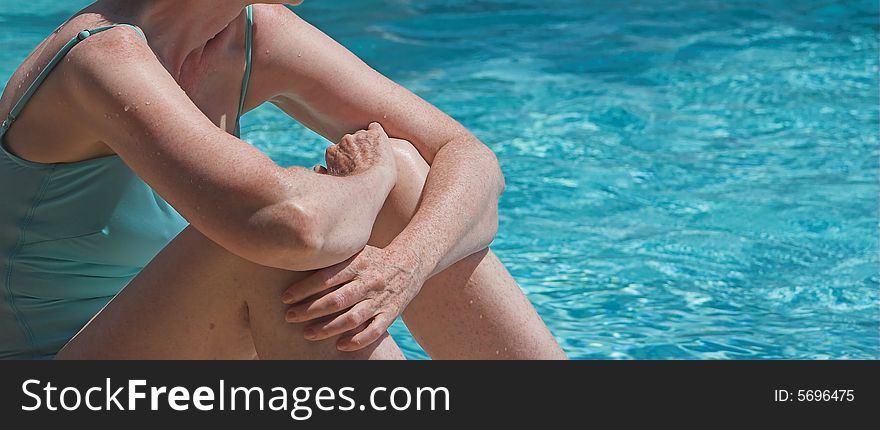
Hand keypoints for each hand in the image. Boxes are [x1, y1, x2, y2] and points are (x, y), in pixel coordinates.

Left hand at [281, 245, 426, 350]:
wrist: (411, 263)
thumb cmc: (373, 258)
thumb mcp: (355, 252)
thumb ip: (333, 260)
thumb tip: (297, 262)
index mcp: (358, 264)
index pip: (327, 278)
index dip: (304, 289)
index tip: (286, 298)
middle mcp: (369, 282)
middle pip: (336, 300)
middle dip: (310, 310)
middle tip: (289, 317)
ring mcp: (380, 299)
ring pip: (352, 318)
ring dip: (328, 328)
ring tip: (307, 334)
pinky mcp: (391, 313)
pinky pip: (374, 330)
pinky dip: (357, 340)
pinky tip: (340, 345)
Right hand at [319, 122, 395, 179]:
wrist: (376, 185)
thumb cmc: (355, 190)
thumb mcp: (333, 184)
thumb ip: (324, 174)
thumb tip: (317, 167)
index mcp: (332, 152)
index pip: (338, 150)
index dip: (347, 159)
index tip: (353, 168)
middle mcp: (344, 141)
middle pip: (350, 142)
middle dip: (356, 150)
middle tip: (365, 164)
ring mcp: (360, 136)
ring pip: (363, 136)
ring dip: (367, 144)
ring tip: (375, 159)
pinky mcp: (375, 134)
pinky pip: (375, 128)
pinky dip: (377, 134)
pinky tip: (381, 144)